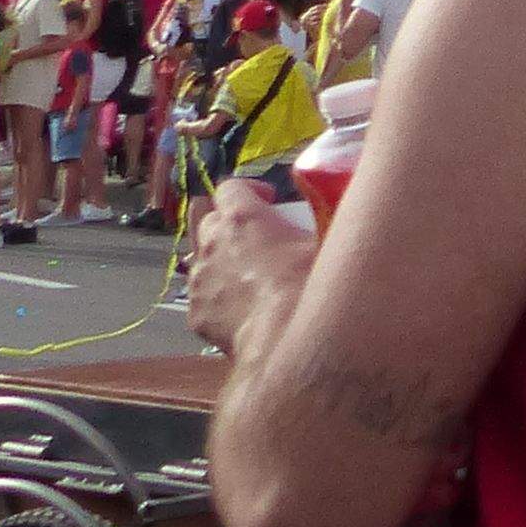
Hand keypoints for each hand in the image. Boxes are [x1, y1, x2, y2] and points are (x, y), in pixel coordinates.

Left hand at [187, 183, 317, 355]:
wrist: (282, 339)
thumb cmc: (306, 287)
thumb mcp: (322, 242)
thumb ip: (315, 221)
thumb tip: (331, 211)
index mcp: (242, 217)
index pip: (230, 187)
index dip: (250, 191)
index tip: (269, 201)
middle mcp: (212, 242)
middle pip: (210, 219)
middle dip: (230, 224)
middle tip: (257, 237)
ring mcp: (199, 278)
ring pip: (203, 258)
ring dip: (222, 260)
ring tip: (249, 275)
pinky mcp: (195, 311)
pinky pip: (203, 295)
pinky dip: (218, 295)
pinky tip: (241, 306)